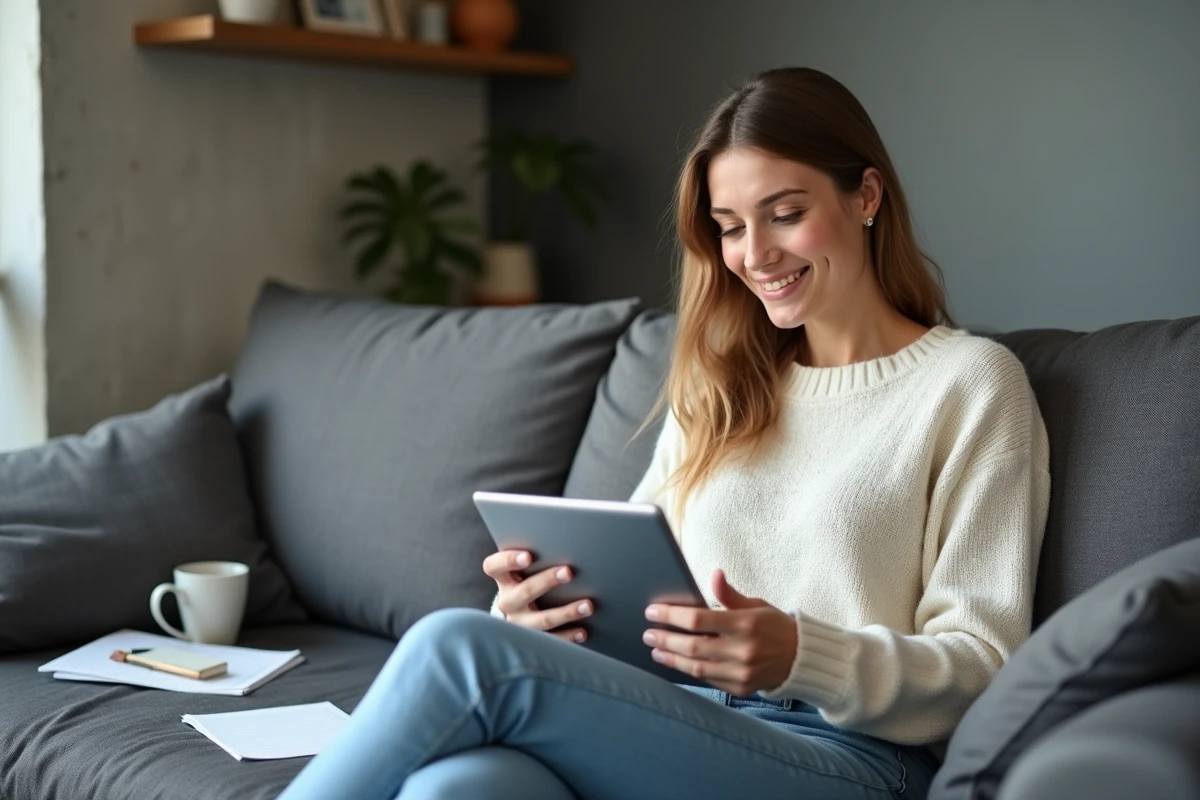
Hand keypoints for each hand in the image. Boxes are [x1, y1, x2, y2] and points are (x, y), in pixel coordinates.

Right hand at [481, 549, 593, 644]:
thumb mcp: (525, 571)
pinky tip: (583, 630)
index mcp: (504, 579)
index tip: (528, 556)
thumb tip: (569, 540)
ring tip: (588, 606)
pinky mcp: (533, 639)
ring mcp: (519, 623)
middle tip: (568, 572)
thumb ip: (538, 558)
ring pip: (541, 620)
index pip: (494, 567)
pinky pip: (552, 640)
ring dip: (566, 612)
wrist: (522, 614)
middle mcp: (508, 601)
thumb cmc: (529, 580)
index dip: (508, 561)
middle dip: (547, 581)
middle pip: (525, 592)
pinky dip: (569, 636)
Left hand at [642, 569, 797, 695]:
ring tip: (655, 649)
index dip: (671, 616)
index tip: (652, 611)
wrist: (800, 658)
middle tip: (648, 633)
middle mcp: (742, 650)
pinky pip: (707, 680)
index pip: (698, 620)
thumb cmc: (773, 625)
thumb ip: (730, 593)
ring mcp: (741, 672)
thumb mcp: (755, 604)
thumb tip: (714, 575)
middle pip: (692, 646)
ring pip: (696, 668)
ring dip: (671, 658)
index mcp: (745, 623)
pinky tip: (675, 662)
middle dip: (665, 638)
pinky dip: (688, 671)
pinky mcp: (740, 688)